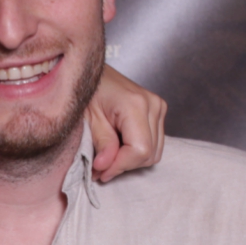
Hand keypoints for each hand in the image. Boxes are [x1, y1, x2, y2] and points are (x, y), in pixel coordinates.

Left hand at [85, 65, 166, 181]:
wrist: (93, 73)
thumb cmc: (87, 92)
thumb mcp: (88, 120)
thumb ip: (101, 143)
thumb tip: (105, 168)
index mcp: (135, 105)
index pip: (140, 150)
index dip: (120, 166)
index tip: (101, 171)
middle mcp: (152, 105)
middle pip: (148, 154)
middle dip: (123, 165)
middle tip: (100, 167)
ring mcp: (158, 107)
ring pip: (154, 152)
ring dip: (130, 160)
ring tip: (107, 156)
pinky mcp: (158, 111)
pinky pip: (154, 143)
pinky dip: (136, 151)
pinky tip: (119, 147)